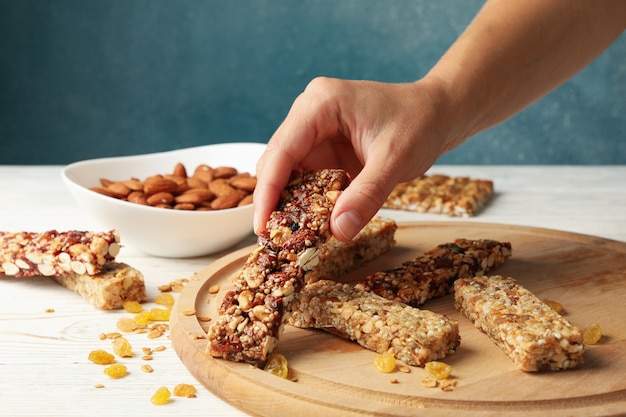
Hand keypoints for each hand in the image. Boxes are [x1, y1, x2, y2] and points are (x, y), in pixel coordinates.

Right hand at [253, 76, 454, 240]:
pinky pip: (307, 178)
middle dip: (276, 201)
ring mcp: (315, 131)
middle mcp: (310, 114)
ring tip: (291, 236)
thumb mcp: (394, 160)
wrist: (438, 112)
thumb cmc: (419, 123)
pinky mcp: (324, 148)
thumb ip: (366, 195)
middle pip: (277, 162)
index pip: (281, 151)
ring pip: (288, 173)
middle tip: (275, 239)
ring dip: (292, 203)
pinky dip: (309, 201)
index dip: (268, 191)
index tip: (262, 227)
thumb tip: (337, 232)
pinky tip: (312, 223)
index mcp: (320, 104)